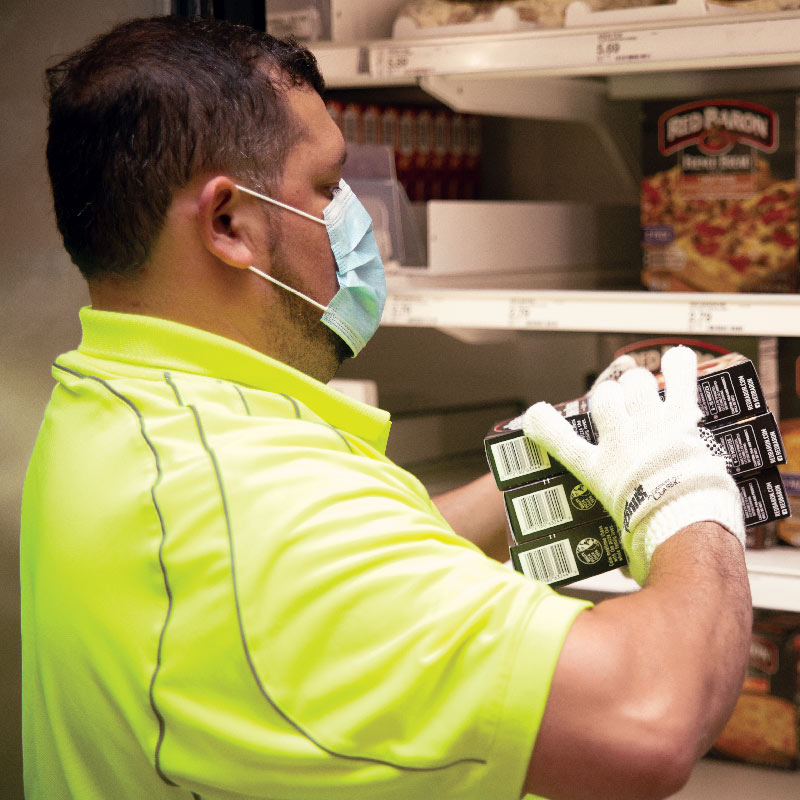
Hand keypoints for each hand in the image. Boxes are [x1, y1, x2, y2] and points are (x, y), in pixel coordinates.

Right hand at [522, 346, 744, 584]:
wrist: (686, 530)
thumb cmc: (652, 540)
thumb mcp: (619, 544)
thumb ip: (617, 543)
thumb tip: (625, 569)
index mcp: (597, 469)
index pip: (556, 437)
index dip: (542, 422)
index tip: (536, 415)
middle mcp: (619, 441)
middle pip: (604, 397)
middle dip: (610, 400)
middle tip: (620, 411)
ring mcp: (650, 427)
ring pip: (637, 383)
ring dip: (640, 386)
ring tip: (646, 395)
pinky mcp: (682, 422)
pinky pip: (679, 383)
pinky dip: (679, 368)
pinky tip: (678, 357)